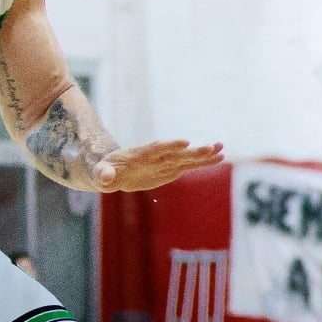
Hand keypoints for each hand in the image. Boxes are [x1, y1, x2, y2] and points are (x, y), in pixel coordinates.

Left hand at [91, 140, 224, 191]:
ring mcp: (165, 162)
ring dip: (204, 154)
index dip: (170, 145)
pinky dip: (203, 162)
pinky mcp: (170, 169)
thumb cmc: (102, 171)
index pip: (157, 148)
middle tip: (213, 146)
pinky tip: (219, 158)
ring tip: (222, 149)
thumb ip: (103, 174)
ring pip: (187, 158)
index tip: (185, 142)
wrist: (111, 169)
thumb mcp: (100, 174)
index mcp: (140, 155)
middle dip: (194, 150)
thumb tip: (105, 178)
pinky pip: (189, 165)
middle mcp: (156, 156)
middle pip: (177, 152)